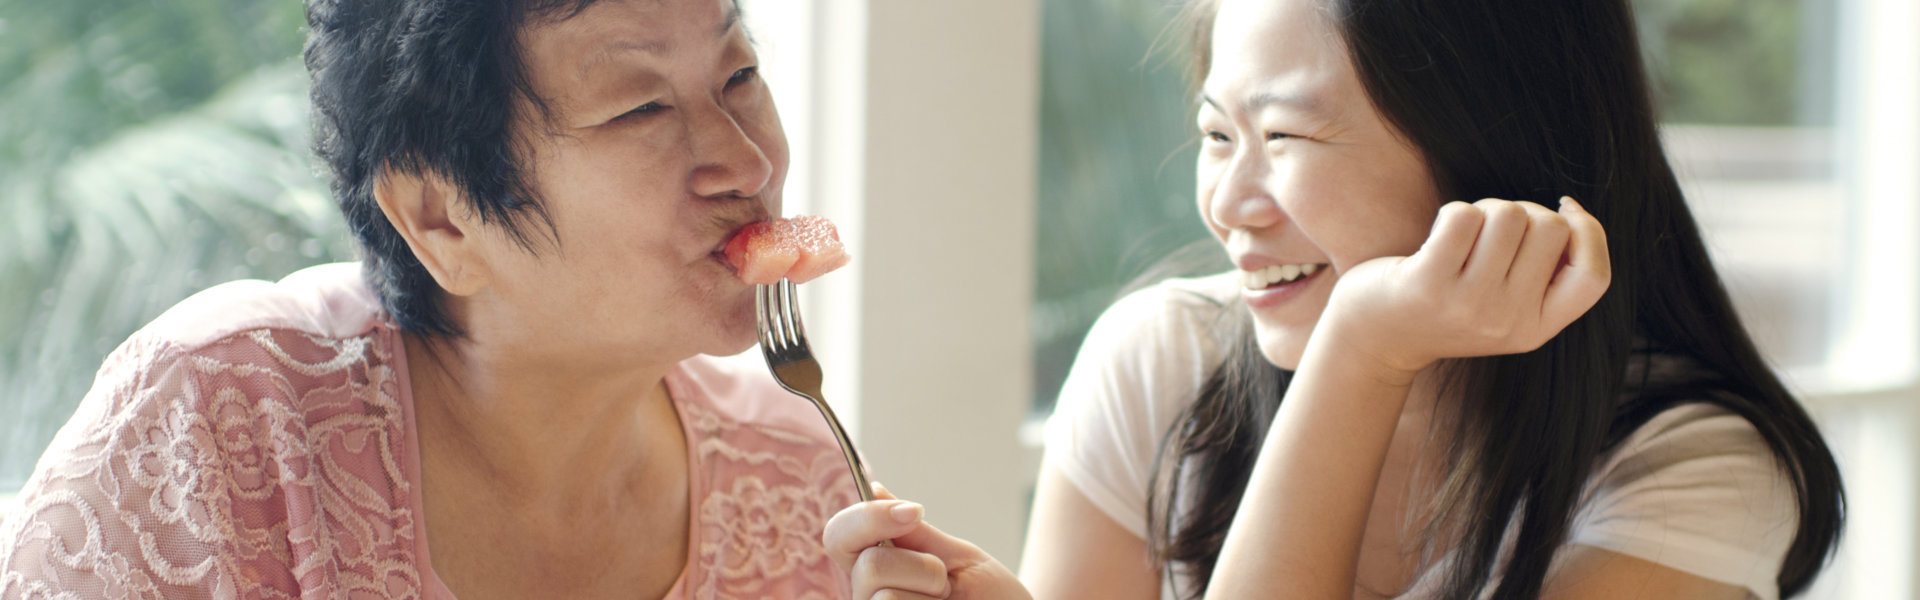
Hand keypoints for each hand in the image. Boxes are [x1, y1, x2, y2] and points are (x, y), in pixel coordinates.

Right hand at [823, 484, 1032, 599]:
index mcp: (878, 568)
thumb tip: (873, 488)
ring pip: (883, 597)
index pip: (840, 536)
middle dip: (920, 567)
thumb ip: (914, 533)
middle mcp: (868, 597)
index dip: (867, 517)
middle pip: (868, 566)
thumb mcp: (958, 559)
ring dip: (930, 593)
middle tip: (946, 585)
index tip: (913, 511)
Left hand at [1318, 197, 1609, 378]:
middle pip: (1551, 229)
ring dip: (1485, 210)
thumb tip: (1570, 214)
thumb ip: (1542, 275)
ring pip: (1510, 215)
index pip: (1594, 277)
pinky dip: (1454, 213)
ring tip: (1463, 236)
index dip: (1590, 233)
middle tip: (1491, 231)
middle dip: (1524, 212)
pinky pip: (1463, 216)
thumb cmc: (1446, 306)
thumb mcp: (1504, 308)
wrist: (1375, 338)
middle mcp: (1508, 322)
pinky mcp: (1428, 284)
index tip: (1565, 211)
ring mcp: (1469, 305)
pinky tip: (1438, 237)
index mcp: (1536, 330)